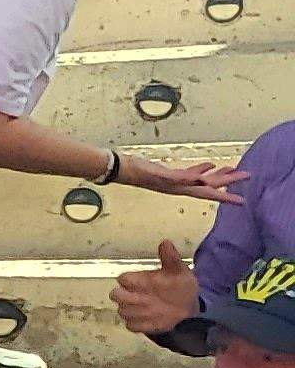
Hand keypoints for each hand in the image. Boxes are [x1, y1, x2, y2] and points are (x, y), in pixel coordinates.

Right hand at [116, 240, 199, 336]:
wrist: (189, 308)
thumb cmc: (180, 287)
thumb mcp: (179, 271)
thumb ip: (170, 258)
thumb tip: (165, 242)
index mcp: (138, 280)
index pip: (122, 279)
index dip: (131, 282)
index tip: (146, 284)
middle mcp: (132, 295)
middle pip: (115, 295)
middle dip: (127, 298)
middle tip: (146, 299)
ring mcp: (134, 311)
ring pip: (122, 311)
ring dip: (137, 312)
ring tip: (155, 310)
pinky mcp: (138, 325)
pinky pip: (131, 326)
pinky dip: (141, 324)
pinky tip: (155, 320)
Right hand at [122, 153, 249, 205]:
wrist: (121, 169)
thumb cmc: (138, 171)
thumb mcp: (160, 175)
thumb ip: (181, 177)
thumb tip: (202, 179)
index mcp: (181, 187)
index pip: (209, 193)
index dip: (226, 197)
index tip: (242, 202)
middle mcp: (182, 186)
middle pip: (210, 185)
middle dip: (228, 181)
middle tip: (246, 175)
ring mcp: (176, 181)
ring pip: (204, 180)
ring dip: (218, 176)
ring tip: (232, 170)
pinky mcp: (171, 174)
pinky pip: (193, 173)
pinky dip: (203, 170)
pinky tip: (208, 166)